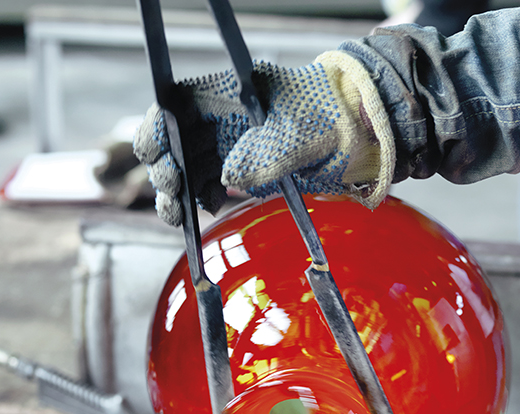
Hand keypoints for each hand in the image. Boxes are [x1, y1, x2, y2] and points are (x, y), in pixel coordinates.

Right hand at [132, 51, 395, 225]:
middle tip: (175, 189)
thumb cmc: (334, 117)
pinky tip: (206, 211)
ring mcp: (231, 145)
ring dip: (176, 194)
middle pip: (172, 142)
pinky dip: (200, 202)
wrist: (363, 134)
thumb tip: (228, 179)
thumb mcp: (301, 131)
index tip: (157, 156)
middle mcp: (222, 118)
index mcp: (229, 93)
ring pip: (185, 169)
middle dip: (165, 168)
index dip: (157, 130)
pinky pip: (208, 188)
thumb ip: (265, 154)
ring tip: (178, 214)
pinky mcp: (243, 172)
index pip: (174, 106)